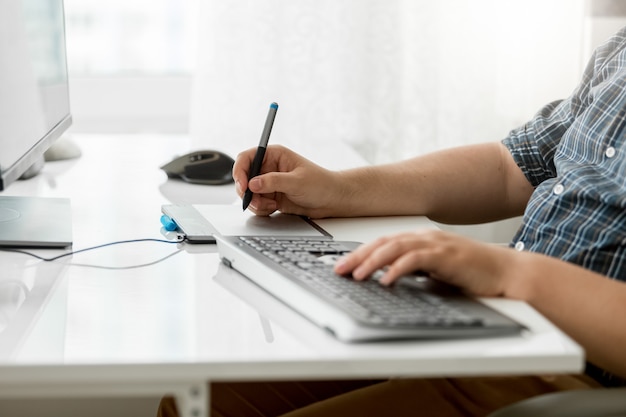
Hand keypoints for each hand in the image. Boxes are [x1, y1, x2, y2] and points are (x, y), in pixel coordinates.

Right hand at [233, 145, 344, 217]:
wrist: (332, 200)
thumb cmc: (321, 184)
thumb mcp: (297, 181)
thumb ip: (273, 182)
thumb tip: (252, 184)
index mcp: (274, 155)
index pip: (247, 158)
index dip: (240, 171)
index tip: (242, 185)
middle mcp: (269, 168)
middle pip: (244, 178)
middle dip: (247, 192)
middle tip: (254, 201)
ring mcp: (270, 184)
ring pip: (249, 193)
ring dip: (255, 203)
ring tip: (271, 206)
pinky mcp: (272, 197)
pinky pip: (257, 204)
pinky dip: (261, 209)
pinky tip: (274, 208)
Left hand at [334, 229, 521, 297]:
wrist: (507, 272)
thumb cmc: (473, 272)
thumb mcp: (436, 270)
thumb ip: (414, 270)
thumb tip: (387, 278)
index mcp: (421, 239)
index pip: (383, 243)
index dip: (361, 253)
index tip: (343, 266)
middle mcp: (425, 237)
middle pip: (384, 243)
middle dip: (359, 256)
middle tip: (339, 270)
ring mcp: (437, 244)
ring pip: (396, 248)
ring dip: (373, 262)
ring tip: (357, 275)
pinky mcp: (447, 256)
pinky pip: (417, 260)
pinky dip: (398, 269)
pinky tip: (386, 280)